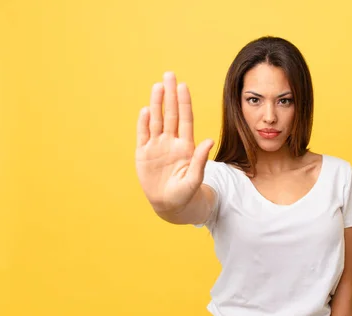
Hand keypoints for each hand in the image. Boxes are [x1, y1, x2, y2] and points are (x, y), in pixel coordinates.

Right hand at [135, 72, 213, 212]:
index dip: (184, 103)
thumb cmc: (186, 193)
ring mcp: (157, 146)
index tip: (184, 86)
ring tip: (157, 86)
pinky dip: (143, 123)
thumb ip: (200, 160)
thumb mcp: (195, 179)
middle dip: (170, 95)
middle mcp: (171, 142)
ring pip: (156, 120)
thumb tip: (209, 141)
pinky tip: (146, 109)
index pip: (185, 119)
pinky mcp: (143, 154)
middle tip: (169, 74)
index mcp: (186, 146)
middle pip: (170, 114)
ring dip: (156, 103)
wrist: (171, 205)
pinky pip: (143, 135)